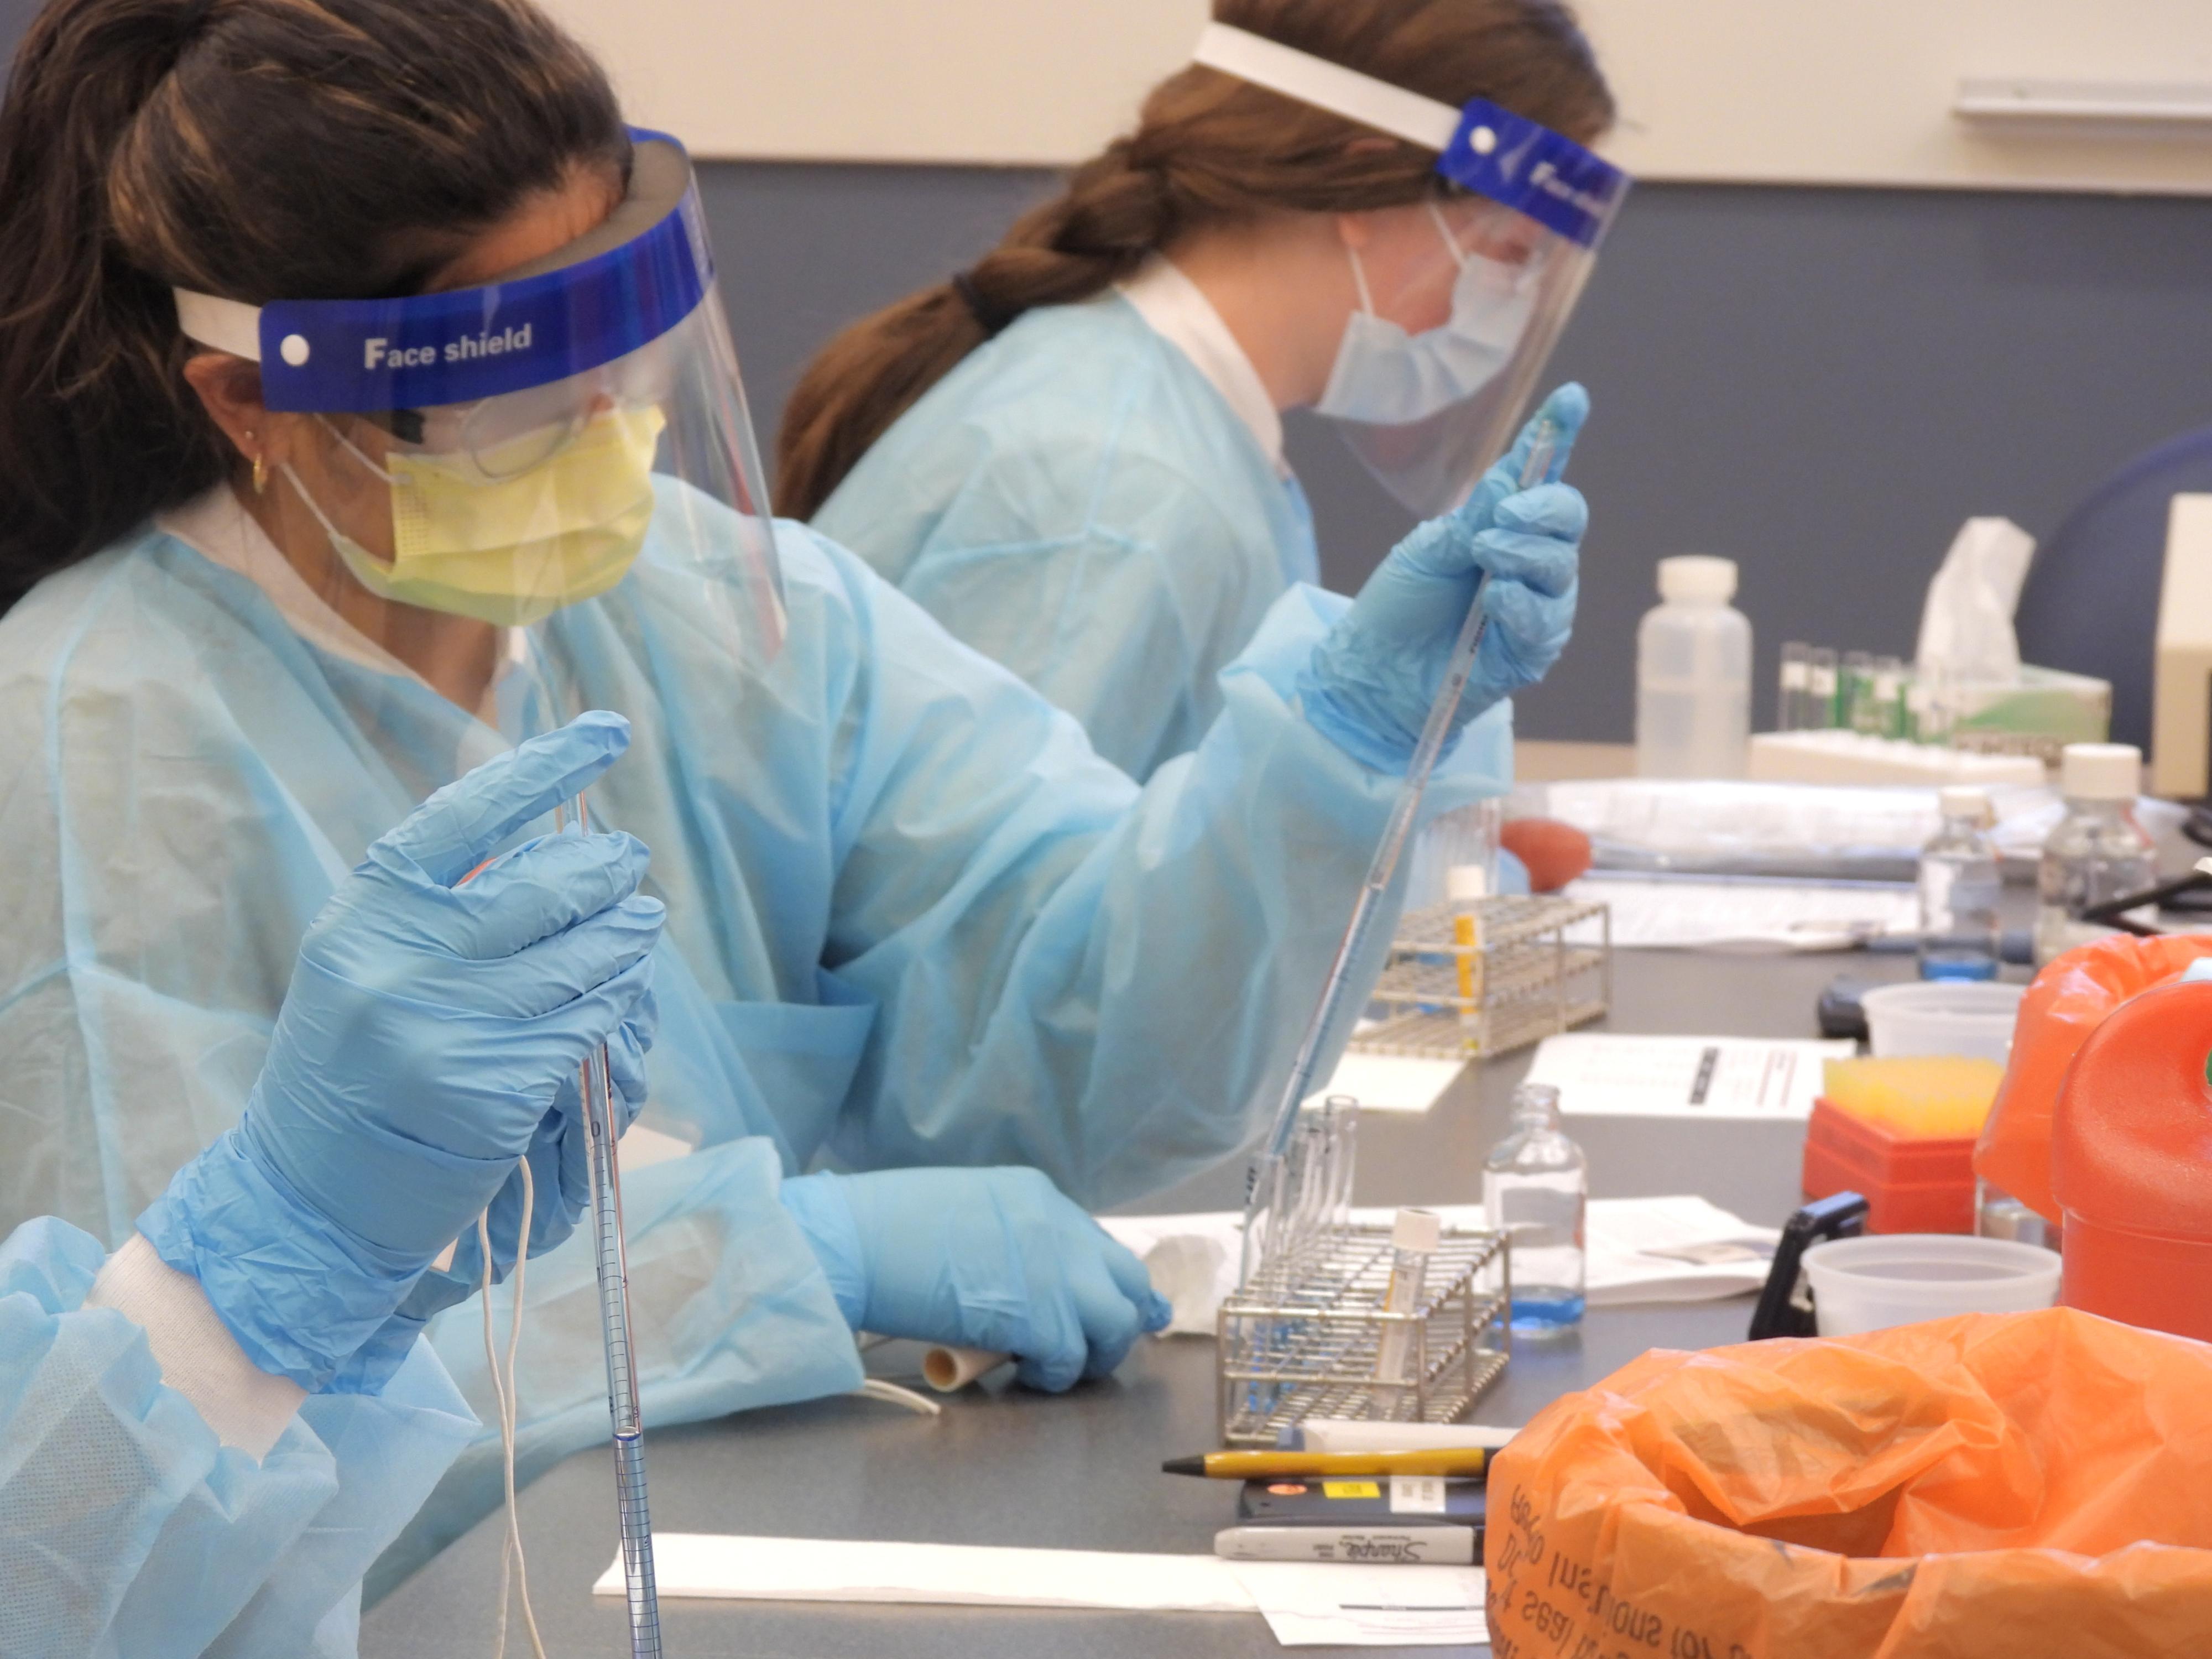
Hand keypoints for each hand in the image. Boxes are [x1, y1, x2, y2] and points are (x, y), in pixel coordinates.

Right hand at [138, 712, 662, 1387]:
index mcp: (367, 911)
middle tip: (630, 866)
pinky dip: (617, 1003)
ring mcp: (450, 1025)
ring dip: (628, 936)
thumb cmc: (345, 1072)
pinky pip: (588, 1024)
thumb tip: (541, 833)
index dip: (547, 768)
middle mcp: (405, 959)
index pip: (470, 815)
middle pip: (545, 885)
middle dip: (604, 871)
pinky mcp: (494, 1088)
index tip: (608, 734)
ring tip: (641, 925)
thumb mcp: (363, 962)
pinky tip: (625, 992)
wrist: (306, 1199)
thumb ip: (435, 902)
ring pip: (583, 957)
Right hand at [780, 1167, 1171, 1392]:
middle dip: (1122, 1314)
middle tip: (1100, 1344)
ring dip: (1097, 1351)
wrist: (854, 1242)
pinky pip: (1073, 1358)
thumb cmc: (885, 1227)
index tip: (1110, 1305)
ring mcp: (1055, 1273)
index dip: (1103, 1280)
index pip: (1094, 1242)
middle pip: (1126, 1277)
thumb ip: (1006, 1234)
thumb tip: (1022, 1272)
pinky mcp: (1039, 1318)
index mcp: (1036, 1196)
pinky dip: (1058, 1375)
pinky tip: (1033, 1377)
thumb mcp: (965, 1209)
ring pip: (1116, 1321)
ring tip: (1062, 1368)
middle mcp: (1058, 1227)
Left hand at [1299, 384, 1587, 770]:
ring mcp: (1535, 608)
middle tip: (1500, 519)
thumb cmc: (1396, 609)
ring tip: (1484, 560)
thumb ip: (1475, 517)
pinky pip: (1546, 622)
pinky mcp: (1529, 653)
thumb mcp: (1426, 550)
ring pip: (1560, 568)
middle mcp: (1528, 564)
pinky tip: (1495, 602)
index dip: (1558, 437)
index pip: (1541, 478)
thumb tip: (1513, 478)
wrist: (1370, 675)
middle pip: (1567, 519)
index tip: (1571, 399)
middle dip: (1540, 509)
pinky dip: (1522, 604)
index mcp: (1502, 528)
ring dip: (1523, 555)